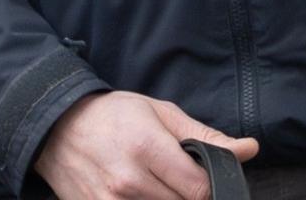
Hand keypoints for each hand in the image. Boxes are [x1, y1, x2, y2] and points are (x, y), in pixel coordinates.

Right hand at [32, 90, 259, 199]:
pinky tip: (141, 193)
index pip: (200, 189)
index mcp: (147, 148)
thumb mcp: (160, 113)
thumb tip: (249, 149)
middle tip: (174, 175)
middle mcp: (128, 181)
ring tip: (154, 182)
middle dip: (188, 194)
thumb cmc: (112, 116)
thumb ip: (205, 136)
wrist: (56, 128)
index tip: (203, 177)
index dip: (210, 186)